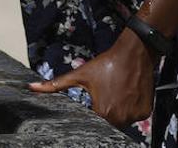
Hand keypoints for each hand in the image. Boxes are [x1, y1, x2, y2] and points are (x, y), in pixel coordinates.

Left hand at [26, 29, 157, 127]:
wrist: (133, 54)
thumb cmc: (105, 64)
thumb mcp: (79, 74)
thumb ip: (55, 84)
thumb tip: (31, 88)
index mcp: (102, 112)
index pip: (94, 121)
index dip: (93, 111)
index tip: (95, 101)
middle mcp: (120, 118)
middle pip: (109, 122)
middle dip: (106, 111)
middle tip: (106, 94)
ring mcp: (134, 116)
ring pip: (123, 120)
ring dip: (119, 110)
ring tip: (117, 92)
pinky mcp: (145, 112)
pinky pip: (135, 115)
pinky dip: (131, 108)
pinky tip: (127, 93)